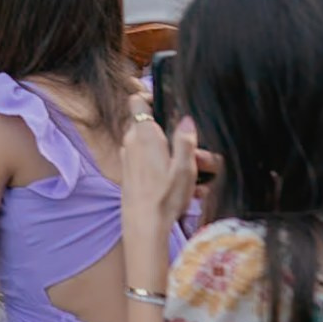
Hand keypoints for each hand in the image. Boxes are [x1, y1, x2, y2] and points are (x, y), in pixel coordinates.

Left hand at [119, 112, 200, 281]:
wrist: (143, 223)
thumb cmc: (165, 195)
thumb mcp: (184, 168)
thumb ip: (185, 141)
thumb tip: (186, 120)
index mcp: (144, 134)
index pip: (137, 102)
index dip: (149, 98)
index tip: (167, 106)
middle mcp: (131, 141)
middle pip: (151, 126)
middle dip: (172, 135)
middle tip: (195, 153)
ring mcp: (127, 155)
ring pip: (151, 145)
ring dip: (170, 154)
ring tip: (194, 176)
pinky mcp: (128, 170)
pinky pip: (146, 161)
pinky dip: (162, 167)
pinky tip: (182, 186)